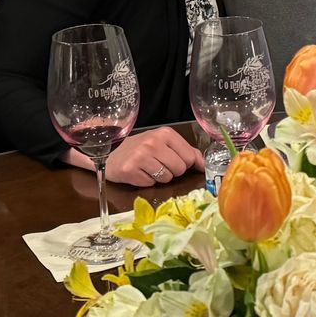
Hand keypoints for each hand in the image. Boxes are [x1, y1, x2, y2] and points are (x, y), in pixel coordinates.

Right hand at [65, 128, 204, 186]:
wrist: (111, 153)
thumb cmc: (141, 149)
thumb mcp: (164, 143)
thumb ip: (186, 152)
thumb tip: (204, 165)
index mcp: (165, 133)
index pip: (190, 156)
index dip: (186, 163)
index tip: (177, 162)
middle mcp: (153, 143)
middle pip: (180, 169)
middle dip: (172, 171)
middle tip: (159, 165)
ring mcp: (141, 156)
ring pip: (167, 178)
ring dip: (160, 177)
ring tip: (149, 168)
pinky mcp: (131, 170)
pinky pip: (151, 183)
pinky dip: (147, 181)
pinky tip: (139, 173)